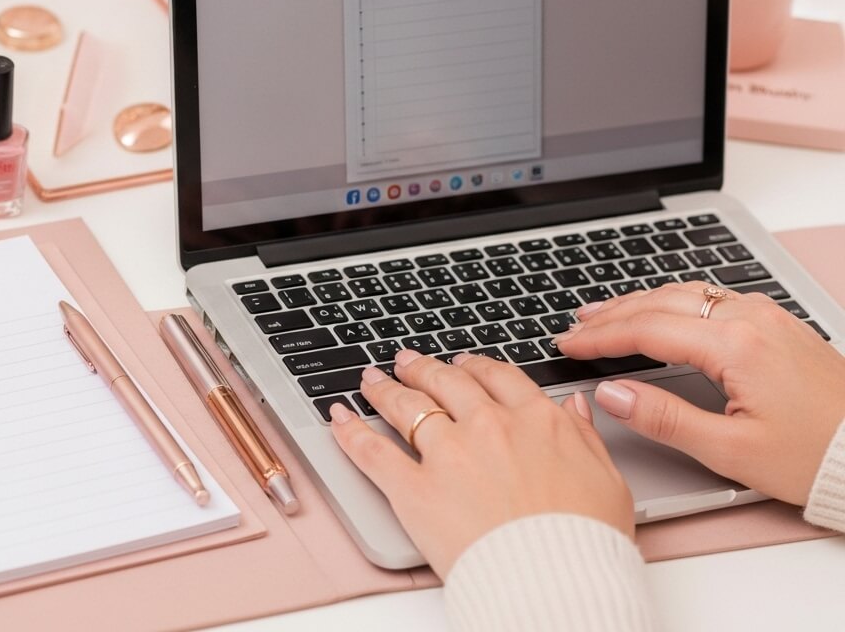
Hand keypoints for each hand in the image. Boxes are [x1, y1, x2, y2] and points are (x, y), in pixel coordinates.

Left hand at [329, 350, 633, 577]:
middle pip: (446, 383)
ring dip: (383, 389)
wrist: (557, 582)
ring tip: (371, 380)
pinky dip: (349, 432)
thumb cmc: (585, 542)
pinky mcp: (414, 488)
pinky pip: (372, 451)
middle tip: (408, 362)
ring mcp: (447, 454)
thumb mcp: (607, 480)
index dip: (475, 367)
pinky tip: (338, 419)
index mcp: (536, 421)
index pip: (498, 378)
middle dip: (423, 368)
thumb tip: (574, 409)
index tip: (463, 365)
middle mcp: (488, 427)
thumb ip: (584, 437)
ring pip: (406, 406)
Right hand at [557, 281, 844, 505]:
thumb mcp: (730, 450)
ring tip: (606, 313)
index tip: (567, 345)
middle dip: (613, 313)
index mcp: (736, 345)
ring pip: (689, 294)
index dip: (600, 338)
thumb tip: (613, 394)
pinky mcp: (781, 326)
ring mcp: (769, 317)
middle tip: (575, 325)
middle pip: (662, 303)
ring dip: (642, 303)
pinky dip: (675, 304)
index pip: (647, 330)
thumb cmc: (816, 457)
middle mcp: (752, 319)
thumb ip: (663, 418)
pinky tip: (663, 313)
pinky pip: (714, 298)